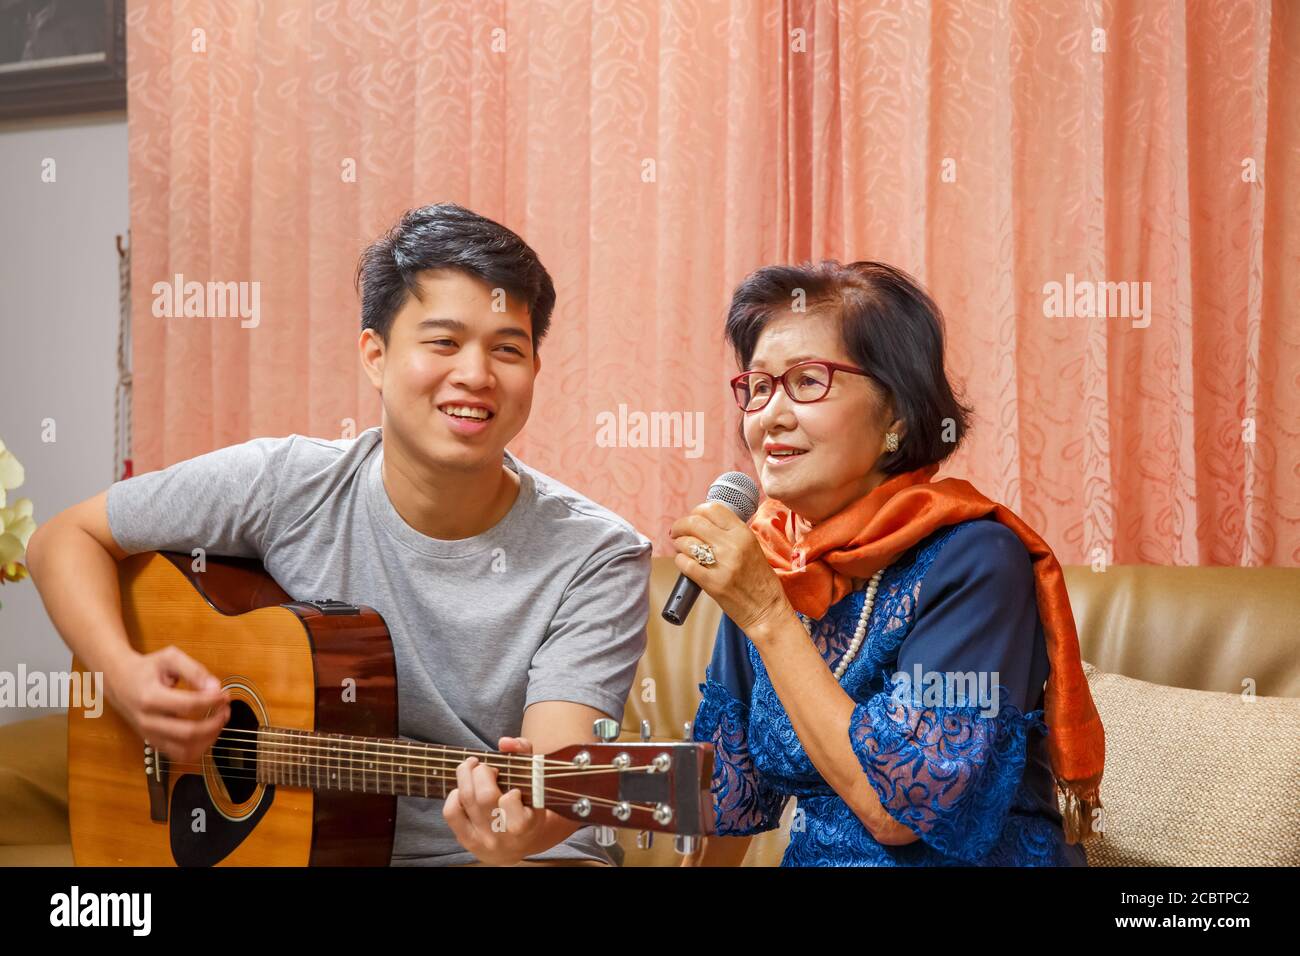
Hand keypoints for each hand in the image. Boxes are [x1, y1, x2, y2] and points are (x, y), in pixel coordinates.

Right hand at [105, 646, 229, 765]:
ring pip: (185, 750)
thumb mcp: (170, 658)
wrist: (119, 681)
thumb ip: (194, 670)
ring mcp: (150, 735)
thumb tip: (214, 687)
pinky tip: (207, 732)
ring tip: (218, 722)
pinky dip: (198, 748)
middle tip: (225, 710)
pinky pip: (179, 755)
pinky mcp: (154, 742)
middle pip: (188, 733)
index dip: (212, 700)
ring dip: (209, 739)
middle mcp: (148, 721)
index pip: (189, 705)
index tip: (224, 694)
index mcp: (150, 698)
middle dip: (214, 723)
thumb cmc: (146, 669)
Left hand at [443, 736, 545, 865]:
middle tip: (485, 767)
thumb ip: (524, 754)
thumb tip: (504, 742)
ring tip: (472, 768)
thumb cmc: (530, 806)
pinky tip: (464, 790)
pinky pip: (452, 813)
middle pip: (483, 796)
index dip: (510, 791)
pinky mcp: (468, 841)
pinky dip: (455, 795)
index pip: (511, 802)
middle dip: (482, 772)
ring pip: (466, 800)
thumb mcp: (536, 782)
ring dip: (465, 776)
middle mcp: (503, 835)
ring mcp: (484, 839)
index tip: (513, 788)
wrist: (522, 845)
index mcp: (527, 824)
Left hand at [669, 501, 794, 639]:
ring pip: (686, 542)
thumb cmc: (760, 581)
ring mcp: (721, 564)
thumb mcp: (752, 548)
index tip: (692, 517)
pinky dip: (680, 561)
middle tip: (677, 531)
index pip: (713, 508)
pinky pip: (684, 564)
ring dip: (679, 544)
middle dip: (680, 525)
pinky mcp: (711, 583)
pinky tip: (684, 563)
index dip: (697, 511)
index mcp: (743, 534)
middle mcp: (732, 545)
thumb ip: (731, 534)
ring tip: (681, 548)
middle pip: (694, 522)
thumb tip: (704, 523)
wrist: (766, 609)